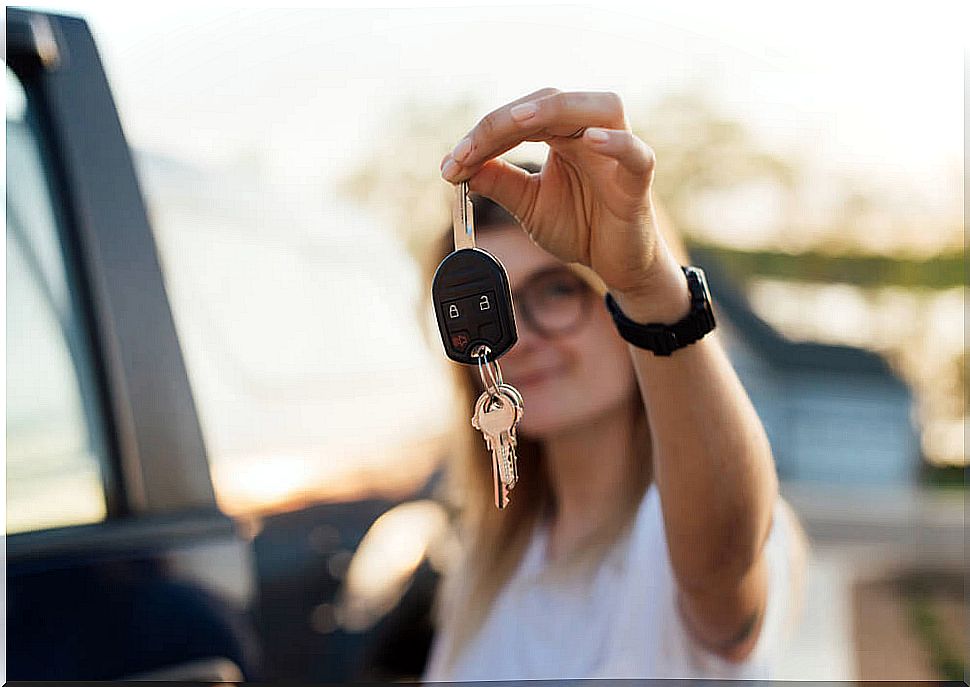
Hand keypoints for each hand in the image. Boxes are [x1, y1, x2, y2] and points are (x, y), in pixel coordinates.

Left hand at [440, 88, 681, 304]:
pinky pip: (635, 153)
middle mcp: (591, 132)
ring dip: (556, 109)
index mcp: (563, 134)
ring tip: (519, 122)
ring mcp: (617, 153)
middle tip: (467, 152)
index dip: (483, 135)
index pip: (521, 117)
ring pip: (600, 106)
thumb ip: (499, 183)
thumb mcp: (529, 205)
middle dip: (503, 122)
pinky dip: (616, 142)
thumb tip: (459, 167)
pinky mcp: (638, 180)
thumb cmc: (581, 227)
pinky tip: (591, 140)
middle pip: (551, 102)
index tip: (451, 164)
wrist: (616, 264)